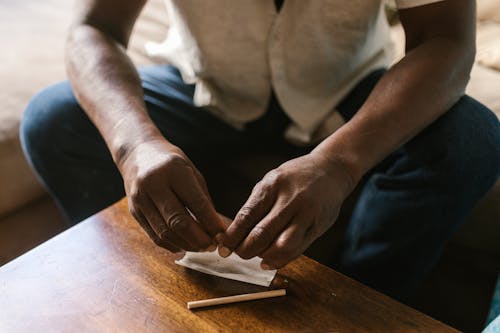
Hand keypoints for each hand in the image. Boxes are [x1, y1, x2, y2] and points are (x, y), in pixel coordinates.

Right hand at [118, 138, 224, 251]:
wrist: (137, 152)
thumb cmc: (171, 163)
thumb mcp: (191, 172)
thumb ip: (203, 199)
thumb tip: (216, 228)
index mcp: (173, 170)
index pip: (196, 203)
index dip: (211, 223)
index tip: (222, 234)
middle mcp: (153, 184)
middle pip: (178, 221)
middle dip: (198, 238)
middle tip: (212, 246)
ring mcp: (140, 198)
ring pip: (165, 232)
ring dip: (185, 244)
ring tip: (200, 247)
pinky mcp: (134, 210)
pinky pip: (154, 235)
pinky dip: (171, 244)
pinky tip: (184, 245)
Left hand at [217, 151, 355, 268]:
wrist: (332, 170)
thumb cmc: (294, 178)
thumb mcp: (272, 182)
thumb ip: (255, 206)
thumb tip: (234, 234)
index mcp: (272, 186)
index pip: (247, 216)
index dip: (232, 236)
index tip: (222, 248)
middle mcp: (290, 200)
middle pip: (262, 234)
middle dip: (245, 250)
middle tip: (238, 254)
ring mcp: (306, 214)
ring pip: (281, 246)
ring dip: (264, 256)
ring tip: (256, 256)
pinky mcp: (318, 227)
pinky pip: (297, 250)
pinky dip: (280, 260)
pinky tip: (269, 261)